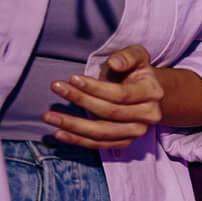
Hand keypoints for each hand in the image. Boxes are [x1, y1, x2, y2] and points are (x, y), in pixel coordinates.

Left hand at [44, 45, 163, 149]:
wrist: (144, 93)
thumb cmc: (134, 71)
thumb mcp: (136, 56)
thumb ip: (127, 56)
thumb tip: (115, 63)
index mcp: (153, 93)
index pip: (122, 94)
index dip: (96, 88)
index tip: (72, 78)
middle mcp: (149, 116)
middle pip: (110, 113)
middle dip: (80, 100)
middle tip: (56, 87)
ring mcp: (137, 132)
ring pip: (102, 132)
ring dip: (73, 125)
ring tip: (48, 116)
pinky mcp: (125, 142)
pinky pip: (99, 144)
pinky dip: (77, 140)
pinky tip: (59, 133)